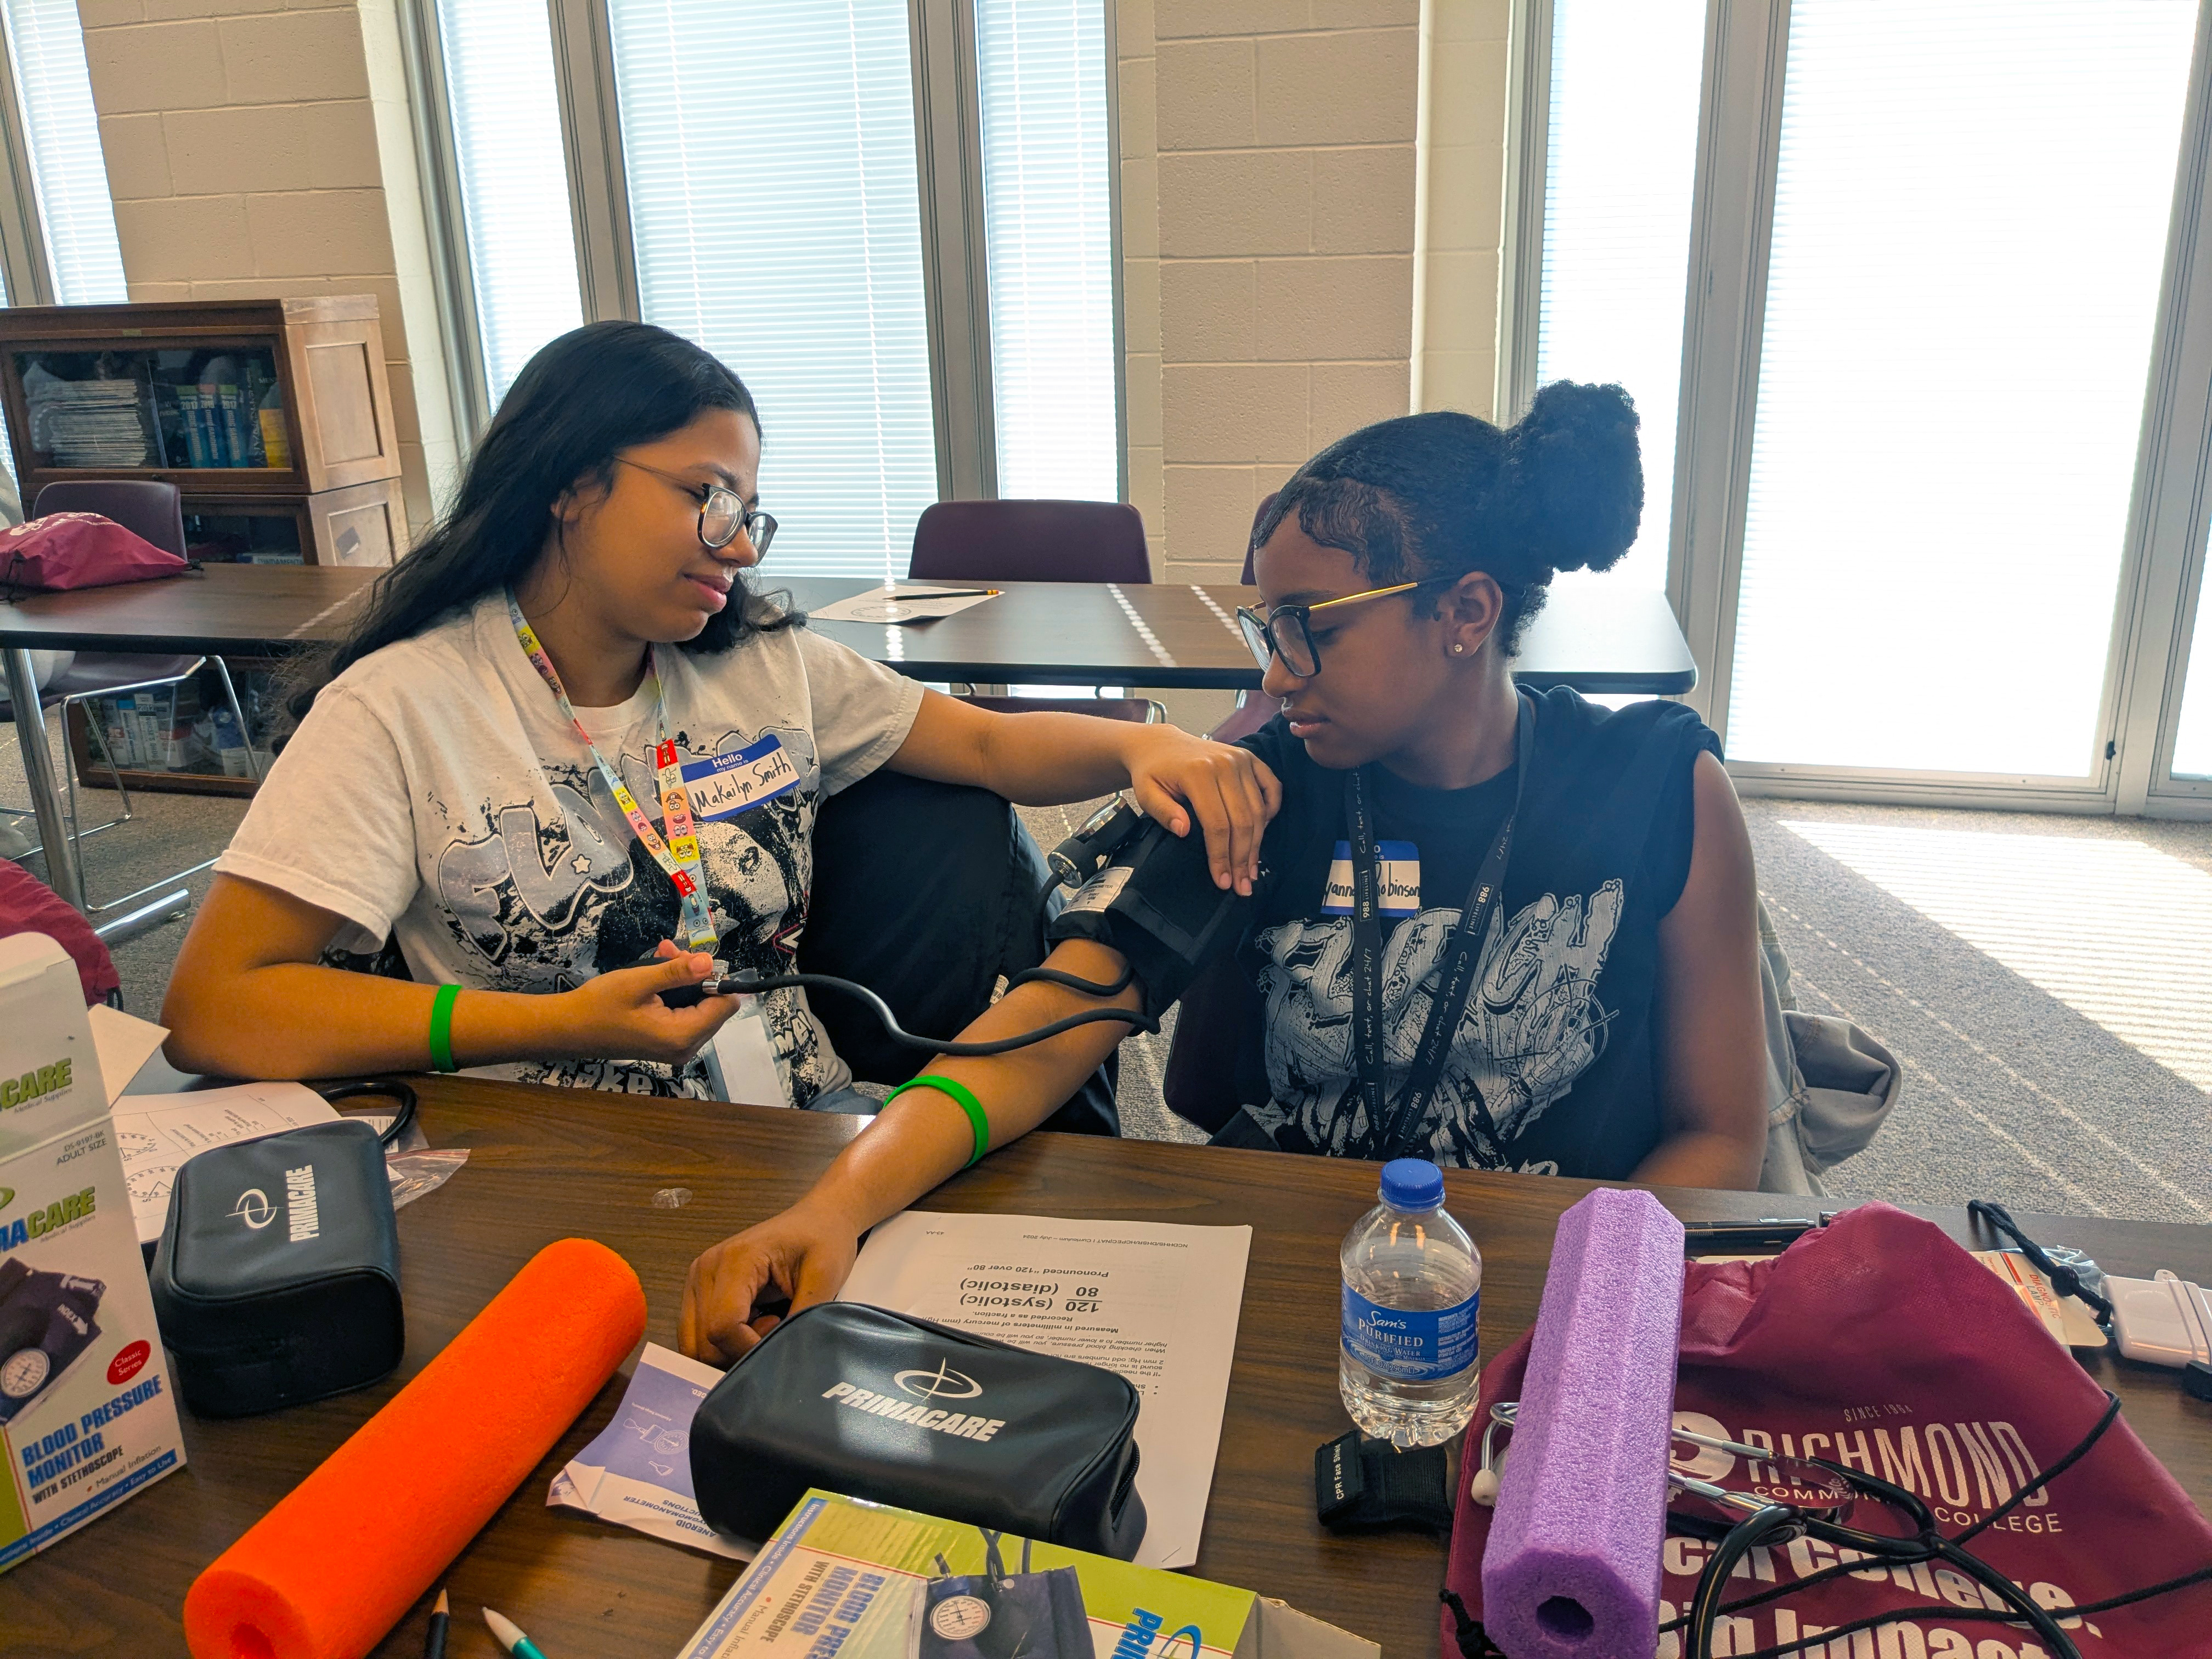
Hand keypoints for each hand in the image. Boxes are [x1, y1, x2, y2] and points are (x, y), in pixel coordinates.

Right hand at [561, 942, 741, 1064]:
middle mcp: (685, 1048)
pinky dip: (675, 993)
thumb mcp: (639, 982)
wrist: (566, 1029)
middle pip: (712, 1007)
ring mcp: (675, 1049)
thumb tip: (710, 963)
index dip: (715, 980)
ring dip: (683, 980)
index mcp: (682, 1036)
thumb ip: (677, 973)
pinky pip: (683, 1015)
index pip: (724, 1006)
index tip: (692, 960)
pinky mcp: (665, 1045)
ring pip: (698, 1008)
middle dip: (696, 976)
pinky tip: (657, 972)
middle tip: (671, 952)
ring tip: (662, 955)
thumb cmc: (599, 1005)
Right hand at [681, 1200, 860, 1364]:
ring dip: (730, 1348)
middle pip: (703, 1342)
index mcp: (735, 1260)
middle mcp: (706, 1269)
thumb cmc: (823, 1240)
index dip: (749, 1348)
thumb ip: (801, 1320)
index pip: (722, 1327)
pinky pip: (698, 1333)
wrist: (818, 1218)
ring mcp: (698, 1279)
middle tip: (774, 1326)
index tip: (781, 1333)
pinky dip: (724, 1341)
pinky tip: (753, 1321)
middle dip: (739, 1351)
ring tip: (764, 1322)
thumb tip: (785, 1359)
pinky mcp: (699, 1289)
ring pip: (695, 1343)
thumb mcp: (824, 1277)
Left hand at [1121, 726, 1281, 893]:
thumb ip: (1163, 812)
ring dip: (1257, 844)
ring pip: (1259, 809)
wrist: (1159, 744)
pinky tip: (1262, 833)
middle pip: (1242, 820)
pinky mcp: (1250, 759)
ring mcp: (1241, 759)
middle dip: (1242, 858)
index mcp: (1198, 772)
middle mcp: (1225, 764)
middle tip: (1242, 886)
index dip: (1221, 856)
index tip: (1222, 881)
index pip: (1216, 823)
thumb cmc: (1152, 772)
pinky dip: (1271, 810)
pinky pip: (1272, 787)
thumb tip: (1184, 831)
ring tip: (1251, 871)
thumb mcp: (1146, 792)